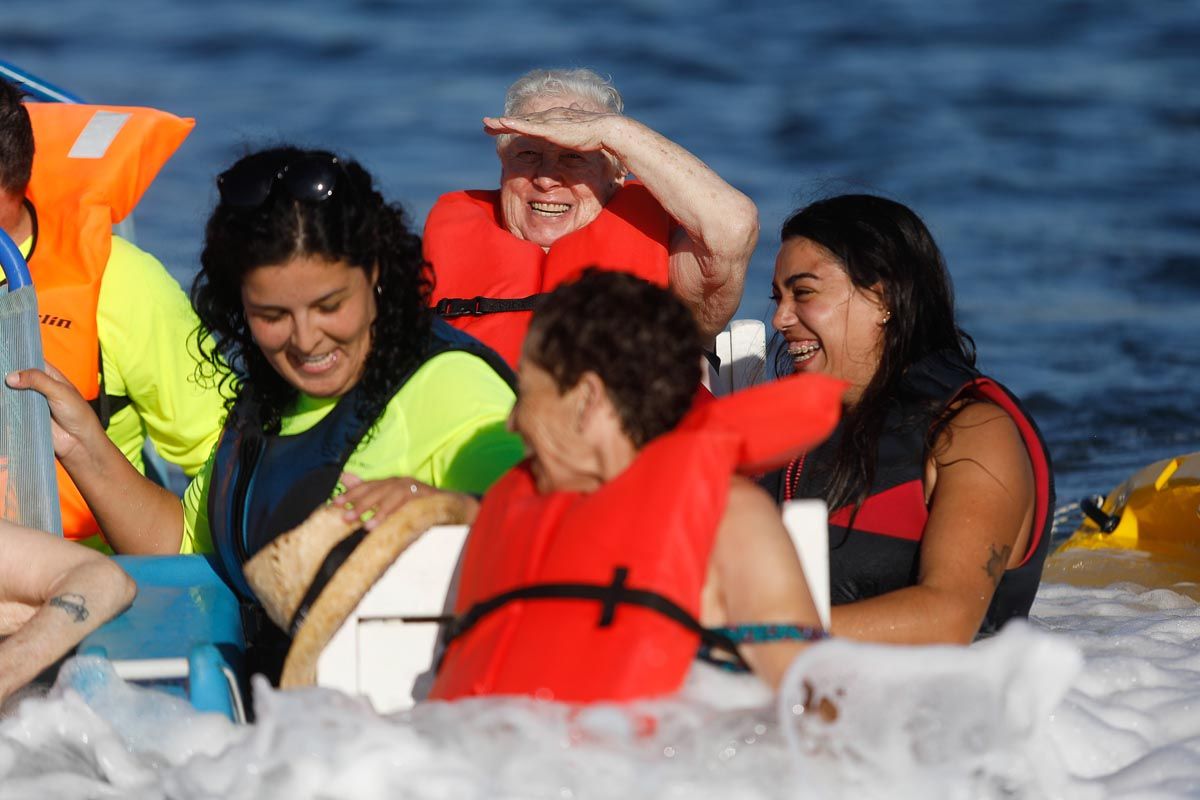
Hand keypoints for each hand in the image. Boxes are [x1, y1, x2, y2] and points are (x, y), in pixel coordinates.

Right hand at [4, 364, 104, 463]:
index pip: (28, 360)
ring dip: (3, 392)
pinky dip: (4, 407)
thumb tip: (11, 376)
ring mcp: (29, 401)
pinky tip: (1, 404)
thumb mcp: (59, 391)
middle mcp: (36, 386)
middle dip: (6, 377)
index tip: (2, 354)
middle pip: (16, 377)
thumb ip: (38, 380)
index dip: (15, 357)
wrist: (79, 441)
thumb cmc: (77, 413)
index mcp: (48, 375)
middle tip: (0, 378)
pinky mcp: (24, 416)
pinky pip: (9, 410)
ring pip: (10, 393)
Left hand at [338, 472, 435, 529]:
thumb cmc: (416, 506)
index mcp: (391, 482)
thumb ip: (368, 491)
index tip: (334, 504)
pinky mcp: (426, 498)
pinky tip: (384, 525)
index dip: (351, 494)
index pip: (368, 486)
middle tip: (345, 516)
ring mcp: (415, 488)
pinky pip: (409, 506)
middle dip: (361, 503)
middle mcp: (401, 482)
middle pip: (378, 490)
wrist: (450, 506)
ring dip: (378, 511)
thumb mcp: (390, 501)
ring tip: (365, 526)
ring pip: (393, 497)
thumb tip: (344, 476)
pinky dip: (396, 515)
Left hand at [483, 105, 619, 152]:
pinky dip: (514, 124)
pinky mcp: (550, 128)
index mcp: (554, 120)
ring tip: (487, 124)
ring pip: (520, 121)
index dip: (515, 124)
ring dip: (502, 123)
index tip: (502, 126)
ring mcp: (548, 122)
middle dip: (502, 122)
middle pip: (521, 119)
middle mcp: (549, 117)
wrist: (605, 131)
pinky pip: (527, 126)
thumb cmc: (595, 135)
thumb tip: (576, 127)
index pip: (530, 121)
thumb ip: (574, 131)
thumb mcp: (579, 135)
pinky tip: (502, 124)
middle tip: (486, 124)